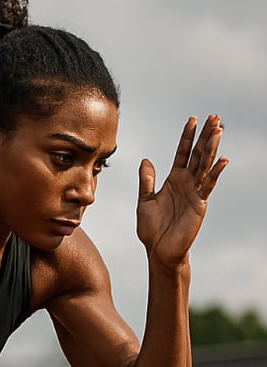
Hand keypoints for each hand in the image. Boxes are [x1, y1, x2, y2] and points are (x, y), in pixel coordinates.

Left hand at [136, 115, 227, 268]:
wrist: (159, 250)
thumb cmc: (152, 229)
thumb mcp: (144, 201)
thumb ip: (147, 181)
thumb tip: (146, 160)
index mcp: (173, 180)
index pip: (182, 153)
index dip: (187, 137)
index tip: (192, 119)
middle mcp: (186, 183)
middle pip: (197, 154)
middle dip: (205, 136)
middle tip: (214, 117)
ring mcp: (194, 193)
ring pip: (204, 165)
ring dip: (211, 148)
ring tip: (218, 130)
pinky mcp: (199, 204)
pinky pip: (208, 186)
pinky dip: (215, 173)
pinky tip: (223, 160)